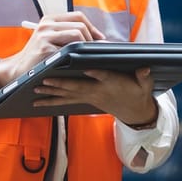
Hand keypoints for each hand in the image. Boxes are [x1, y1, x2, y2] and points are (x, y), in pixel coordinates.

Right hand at [0, 12, 104, 87]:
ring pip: (77, 34)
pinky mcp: (45, 48)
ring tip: (88, 56)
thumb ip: (68, 34)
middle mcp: (47, 24)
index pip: (78, 16)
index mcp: (50, 19)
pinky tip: (79, 62)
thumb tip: (98, 38)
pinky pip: (69, 49)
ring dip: (86, 47)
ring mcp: (45, 35)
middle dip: (92, 39)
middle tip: (96, 51)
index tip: (100, 39)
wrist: (18, 69)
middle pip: (80, 25)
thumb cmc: (38, 56)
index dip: (92, 27)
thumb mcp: (50, 39)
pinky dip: (77, 56)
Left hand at [33, 66, 157, 126]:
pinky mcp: (85, 100)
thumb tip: (145, 68)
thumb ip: (144, 76)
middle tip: (45, 79)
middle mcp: (98, 91)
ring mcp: (89, 97)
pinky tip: (38, 102)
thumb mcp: (145, 85)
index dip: (97, 73)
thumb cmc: (138, 93)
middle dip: (62, 84)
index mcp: (112, 84)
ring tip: (36, 89)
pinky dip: (51, 101)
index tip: (87, 68)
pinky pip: (65, 102)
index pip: (104, 77)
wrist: (134, 112)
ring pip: (68, 95)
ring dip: (52, 93)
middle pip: (78, 87)